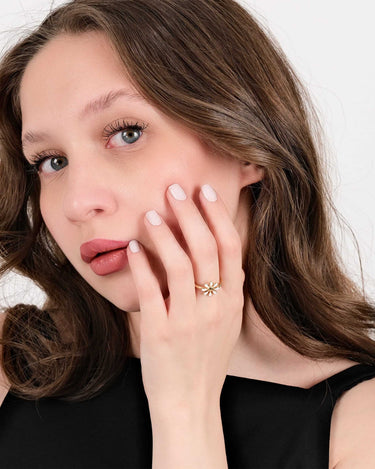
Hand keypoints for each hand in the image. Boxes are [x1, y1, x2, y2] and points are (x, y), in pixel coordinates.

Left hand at [126, 183, 244, 410]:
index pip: (230, 248)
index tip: (205, 191)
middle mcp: (215, 307)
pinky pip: (151, 291)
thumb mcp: (225, 323)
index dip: (218, 215)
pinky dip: (142, 264)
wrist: (190, 403)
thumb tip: (209, 252)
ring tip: (151, 213)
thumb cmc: (205, 360)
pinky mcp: (161, 332)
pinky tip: (134, 246)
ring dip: (165, 234)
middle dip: (191, 213)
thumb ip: (223, 290)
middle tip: (176, 190)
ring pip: (180, 265)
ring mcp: (189, 320)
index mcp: (232, 302)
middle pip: (207, 248)